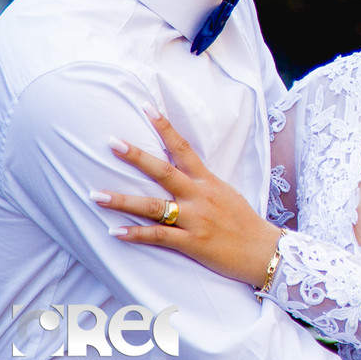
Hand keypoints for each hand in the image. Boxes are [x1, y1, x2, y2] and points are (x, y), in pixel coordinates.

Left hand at [94, 108, 282, 287]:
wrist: (263, 251)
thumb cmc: (244, 223)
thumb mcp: (226, 194)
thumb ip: (202, 183)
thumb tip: (181, 172)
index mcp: (209, 182)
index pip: (184, 148)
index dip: (165, 127)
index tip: (147, 108)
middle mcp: (200, 196)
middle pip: (164, 172)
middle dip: (137, 156)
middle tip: (112, 142)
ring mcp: (196, 219)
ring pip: (154, 206)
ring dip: (123, 200)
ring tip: (96, 195)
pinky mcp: (193, 243)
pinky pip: (159, 237)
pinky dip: (136, 234)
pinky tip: (115, 231)